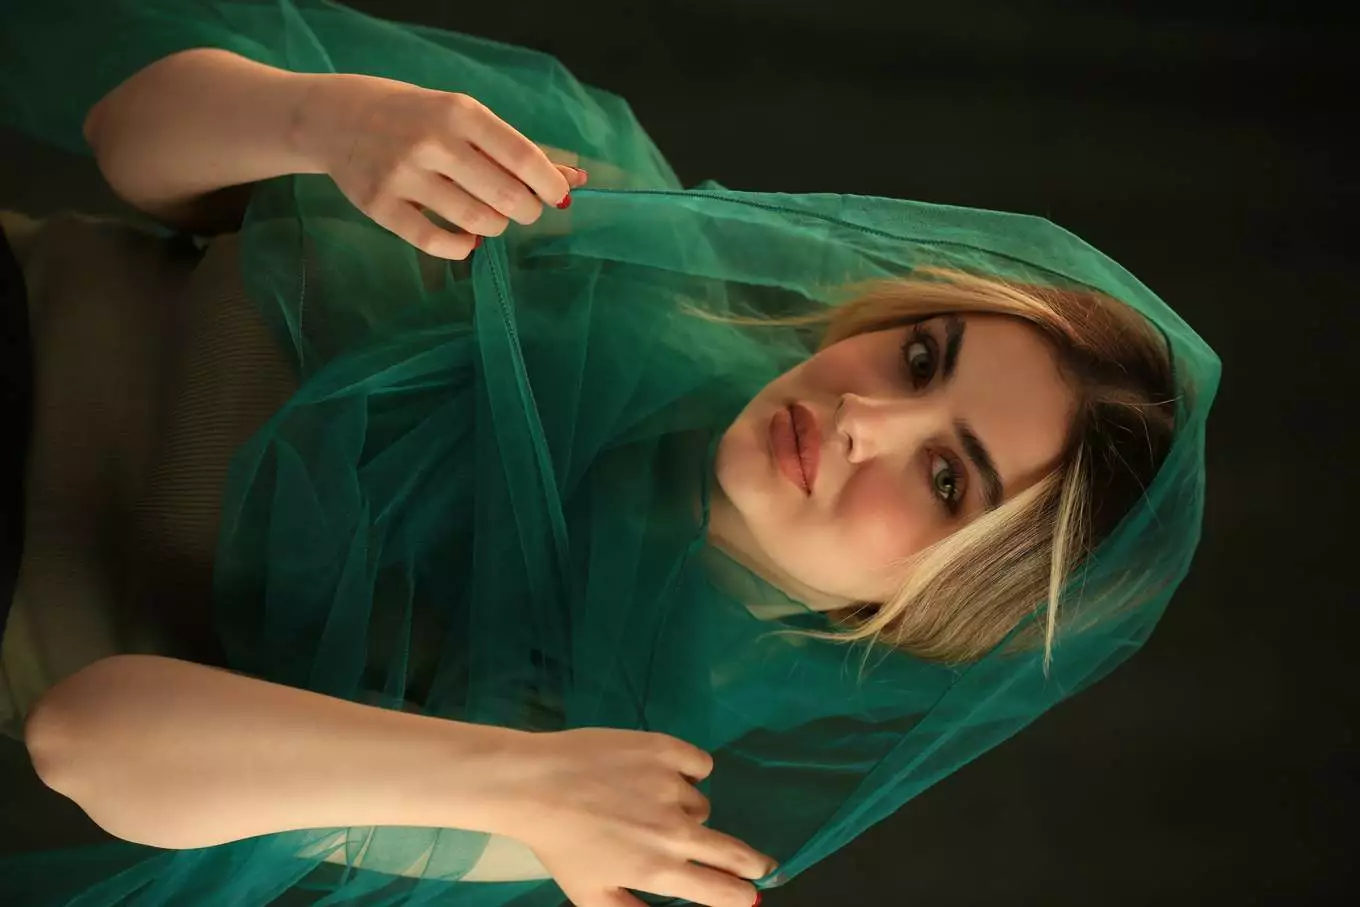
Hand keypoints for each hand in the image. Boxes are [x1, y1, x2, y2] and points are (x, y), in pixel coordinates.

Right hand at [303, 73, 588, 258]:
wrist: (336, 118)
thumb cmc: (415, 118)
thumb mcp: (463, 118)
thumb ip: (516, 150)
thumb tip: (576, 182)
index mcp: (458, 113)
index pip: (522, 156)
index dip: (549, 184)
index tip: (558, 197)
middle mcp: (431, 142)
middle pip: (506, 197)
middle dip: (526, 211)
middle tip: (521, 209)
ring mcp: (402, 175)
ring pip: (478, 223)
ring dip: (495, 227)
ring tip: (487, 216)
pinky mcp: (380, 207)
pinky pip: (438, 243)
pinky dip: (463, 247)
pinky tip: (467, 238)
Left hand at [504, 727, 776, 906]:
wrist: (534, 782)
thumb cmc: (560, 843)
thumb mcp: (592, 895)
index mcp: (657, 869)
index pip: (720, 891)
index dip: (742, 895)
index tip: (753, 895)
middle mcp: (671, 830)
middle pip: (732, 852)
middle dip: (751, 864)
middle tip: (760, 866)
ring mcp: (671, 786)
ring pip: (700, 804)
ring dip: (684, 809)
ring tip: (644, 804)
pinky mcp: (665, 749)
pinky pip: (699, 763)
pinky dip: (688, 769)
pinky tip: (662, 773)